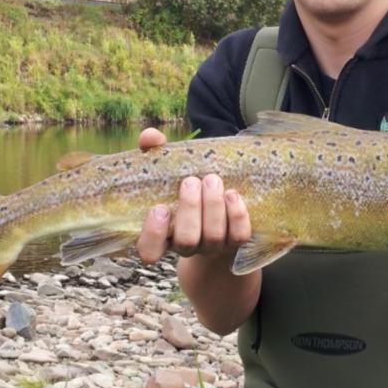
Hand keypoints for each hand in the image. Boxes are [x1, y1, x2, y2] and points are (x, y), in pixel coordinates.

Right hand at [134, 128, 251, 263]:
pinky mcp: (235, 242)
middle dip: (190, 209)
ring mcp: (212, 247)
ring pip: (213, 237)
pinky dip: (237, 214)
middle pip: (186, 241)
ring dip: (213, 206)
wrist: (218, 207)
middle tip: (192, 181)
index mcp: (162, 234)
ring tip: (213, 179)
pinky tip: (233, 194)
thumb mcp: (167, 169)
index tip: (160, 207)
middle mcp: (186, 245)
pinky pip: (239, 235)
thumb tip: (149, 136)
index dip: (153, 234)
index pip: (148, 251)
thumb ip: (154, 152)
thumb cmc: (184, 186)